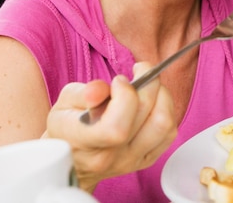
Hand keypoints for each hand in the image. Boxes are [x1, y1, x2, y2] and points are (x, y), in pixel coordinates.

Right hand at [44, 63, 176, 192]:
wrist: (74, 161)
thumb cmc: (67, 128)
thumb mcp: (63, 104)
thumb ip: (81, 93)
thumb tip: (99, 89)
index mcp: (85, 142)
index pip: (116, 127)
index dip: (125, 96)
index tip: (118, 81)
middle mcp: (110, 156)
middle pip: (146, 116)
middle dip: (148, 81)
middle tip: (138, 71)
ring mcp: (131, 160)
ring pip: (164, 124)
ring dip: (162, 95)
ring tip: (148, 84)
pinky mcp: (146, 160)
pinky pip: (169, 132)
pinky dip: (166, 109)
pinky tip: (152, 100)